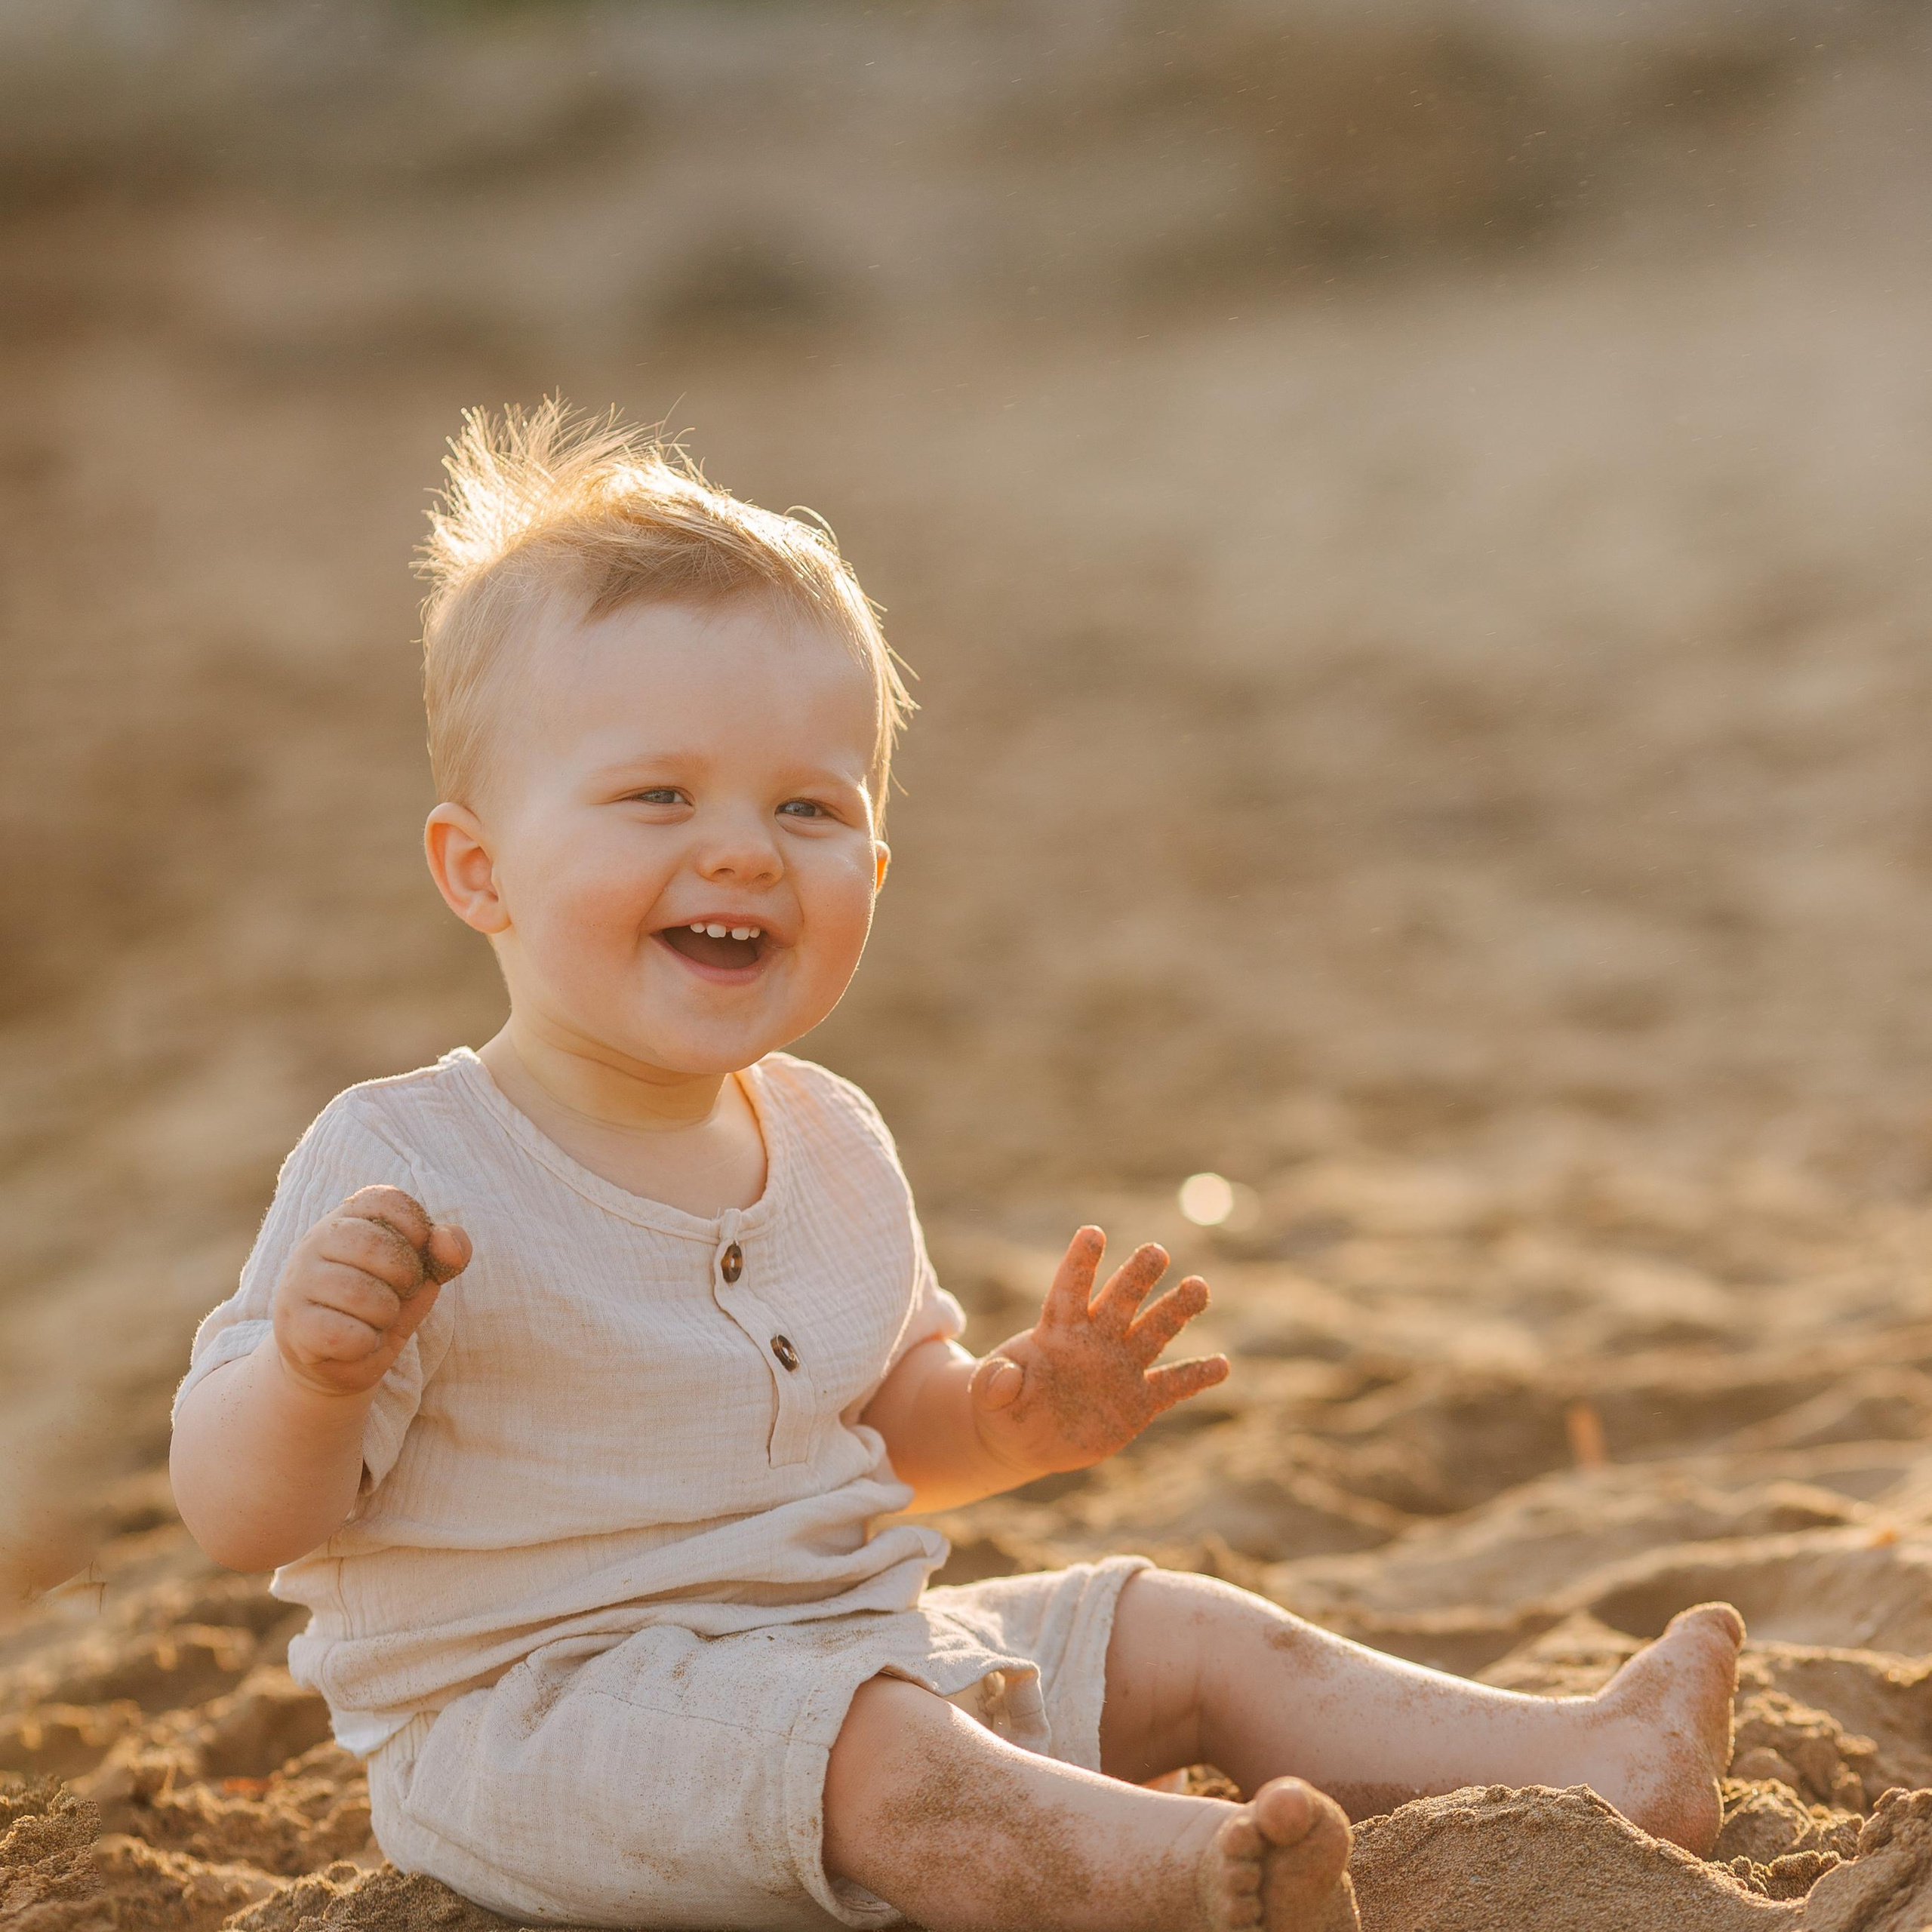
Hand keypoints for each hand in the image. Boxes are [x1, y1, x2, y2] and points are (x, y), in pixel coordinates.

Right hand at [271, 1186, 470, 1399]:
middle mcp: (316, 1240)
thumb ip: (447, 1252)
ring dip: (385, 1315)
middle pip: (373, 1244)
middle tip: (401, 1293)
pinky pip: (341, 1334)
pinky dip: (365, 1344)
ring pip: (358, 1293)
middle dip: (405, 1276)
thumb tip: (447, 1240)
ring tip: (377, 1319)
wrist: (341, 1358)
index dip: (417, 1229)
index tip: (418, 1255)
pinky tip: (359, 1342)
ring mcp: (299, 1281)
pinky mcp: (293, 1325)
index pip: (387, 1199)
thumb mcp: (424, 1275)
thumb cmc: (385, 1302)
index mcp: (350, 1216)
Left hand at [967, 1226, 1228, 1480]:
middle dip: (1137, 1276)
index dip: (1080, 1263)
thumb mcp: (987, 1395)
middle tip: (1157, 1251)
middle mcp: (1095, 1339)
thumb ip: (994, 1384)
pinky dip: (1196, 1376)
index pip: (1070, 1288)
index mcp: (1057, 1329)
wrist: (1023, 1437)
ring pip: (1153, 1332)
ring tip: (1198, 1287)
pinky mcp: (1137, 1401)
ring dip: (1176, 1311)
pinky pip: (1172, 1386)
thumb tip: (1004, 1378)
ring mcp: (1120, 1368)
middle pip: (1120, 1301)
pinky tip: (1222, 1365)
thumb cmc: (1003, 1402)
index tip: (1093, 1233)